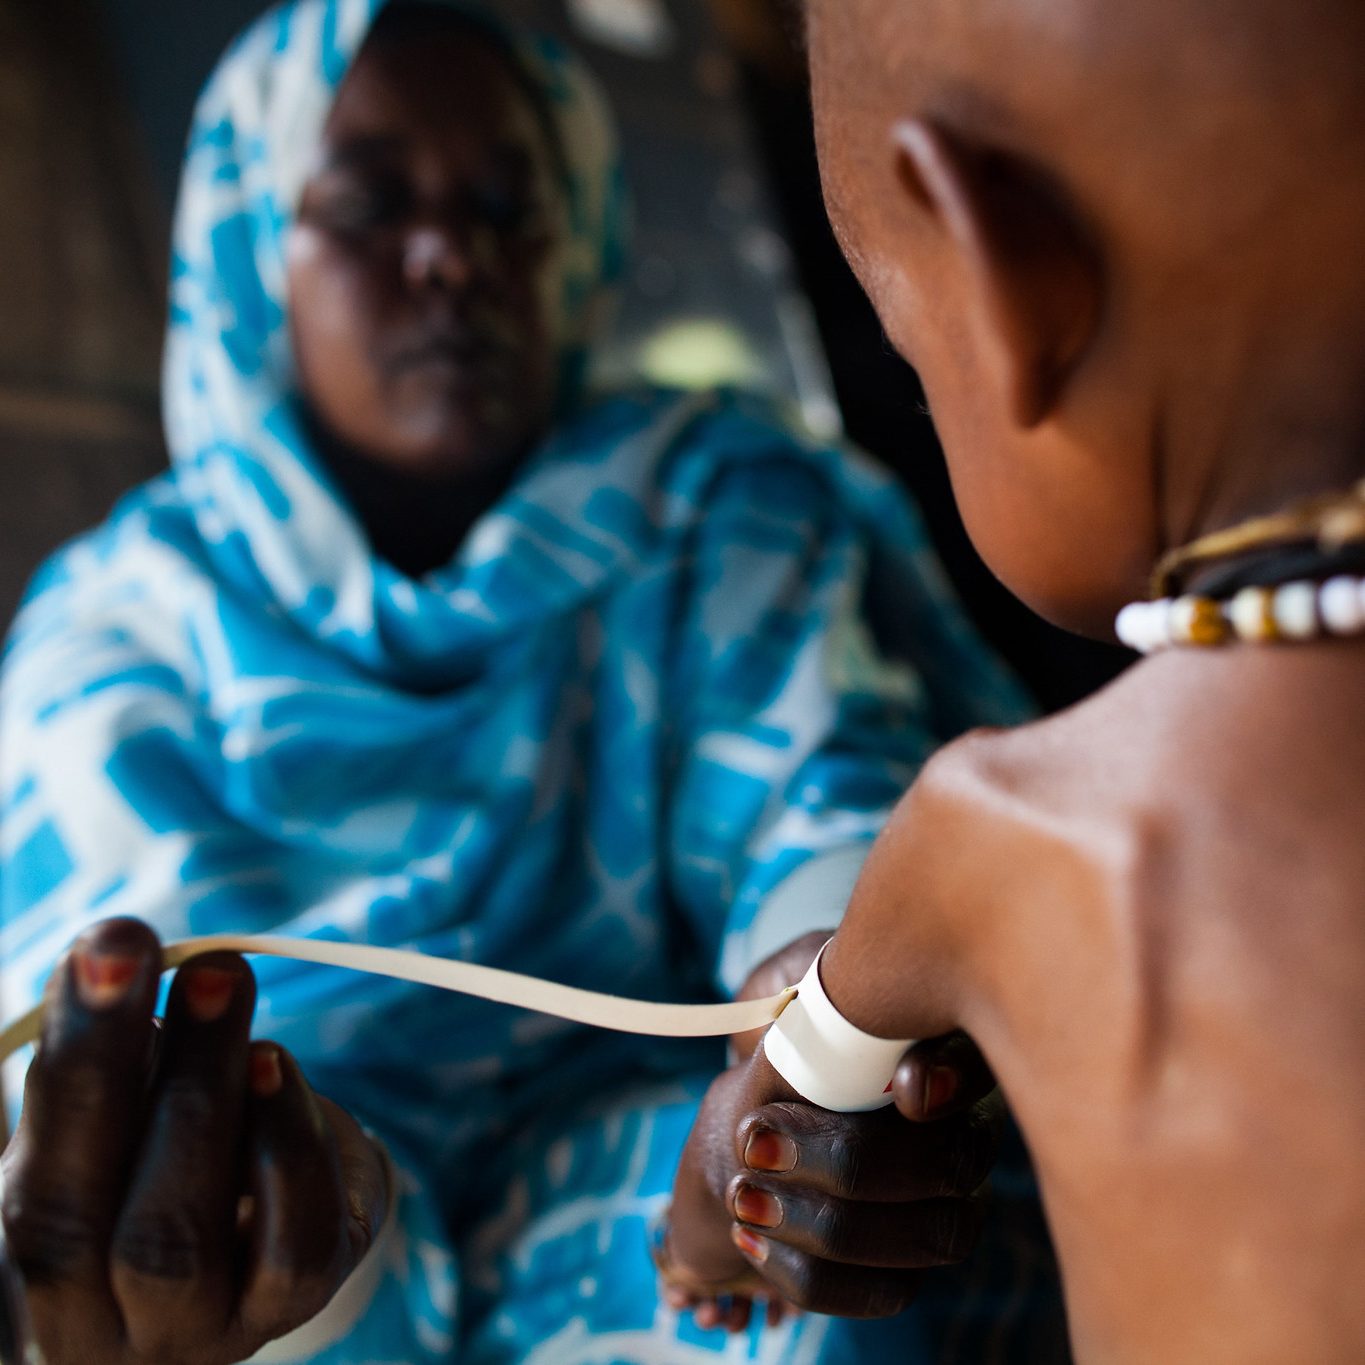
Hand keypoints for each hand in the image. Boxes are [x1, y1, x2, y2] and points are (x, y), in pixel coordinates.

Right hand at [0, 918, 386, 1364]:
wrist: (266, 1223)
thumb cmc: (155, 1158)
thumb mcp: (109, 1116)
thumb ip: (95, 1062)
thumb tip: (104, 959)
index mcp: (22, 1274)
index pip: (17, 1190)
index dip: (64, 1065)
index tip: (100, 950)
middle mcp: (87, 1329)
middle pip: (69, 1219)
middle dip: (109, 1064)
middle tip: (156, 958)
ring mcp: (190, 1333)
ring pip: (170, 1237)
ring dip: (198, 1089)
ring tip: (220, 983)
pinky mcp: (289, 1306)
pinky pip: (286, 1240)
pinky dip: (282, 1141)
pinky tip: (275, 1066)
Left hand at [662, 932, 1000, 1330]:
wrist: (758, 1124)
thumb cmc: (787, 1043)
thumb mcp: (789, 1006)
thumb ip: (811, 1005)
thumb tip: (803, 1008)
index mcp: (947, 1052)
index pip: (977, 1061)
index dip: (954, 1076)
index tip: (905, 1089)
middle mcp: (967, 1133)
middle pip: (952, 1161)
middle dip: (849, 1160)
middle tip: (756, 1140)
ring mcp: (952, 1206)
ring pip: (929, 1236)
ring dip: (820, 1222)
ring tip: (742, 1194)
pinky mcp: (913, 1266)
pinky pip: (883, 1292)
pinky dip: (805, 1271)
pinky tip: (750, 1236)